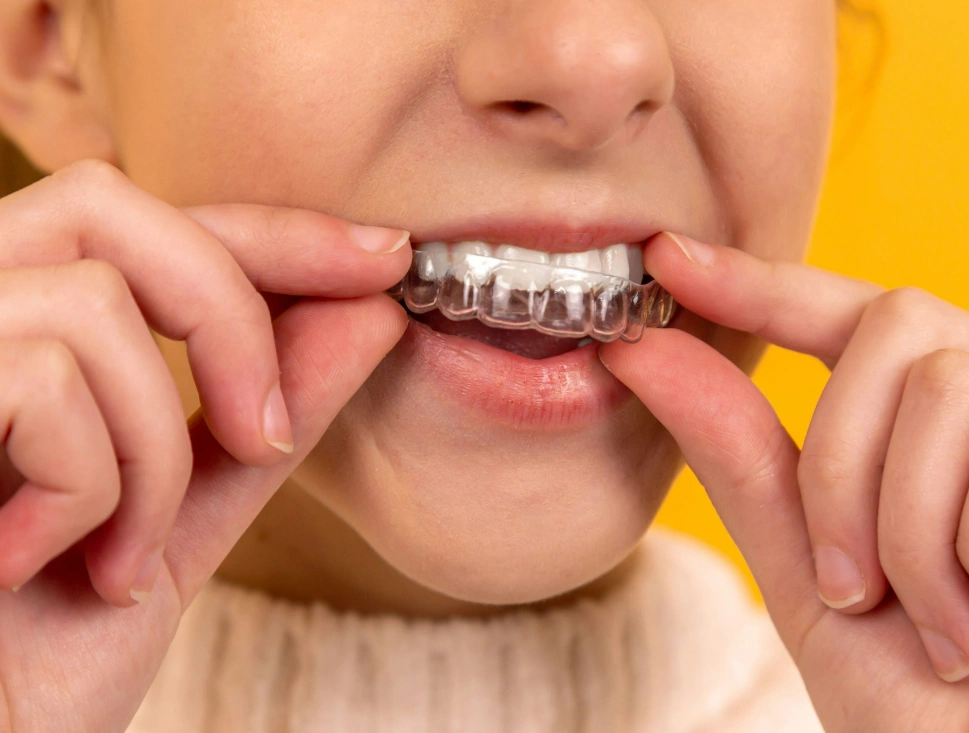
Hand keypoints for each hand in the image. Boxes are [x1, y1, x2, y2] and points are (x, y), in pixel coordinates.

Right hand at [0, 160, 410, 732]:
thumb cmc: (43, 646)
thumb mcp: (182, 515)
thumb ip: (264, 417)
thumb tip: (370, 314)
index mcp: (15, 328)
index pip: (150, 222)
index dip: (272, 231)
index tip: (383, 259)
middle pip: (109, 207)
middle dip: (227, 318)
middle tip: (265, 432)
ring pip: (93, 308)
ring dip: (152, 455)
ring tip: (120, 559)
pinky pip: (43, 378)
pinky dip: (86, 487)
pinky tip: (38, 564)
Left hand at [600, 232, 968, 731]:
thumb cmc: (940, 714)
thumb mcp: (812, 581)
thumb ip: (745, 463)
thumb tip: (651, 352)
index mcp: (945, 433)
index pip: (854, 317)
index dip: (764, 283)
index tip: (669, 258)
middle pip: (898, 324)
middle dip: (839, 464)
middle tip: (851, 588)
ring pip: (951, 384)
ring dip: (911, 532)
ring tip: (947, 632)